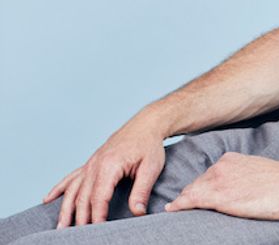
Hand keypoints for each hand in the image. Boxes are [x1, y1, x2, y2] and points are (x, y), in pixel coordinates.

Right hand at [42, 116, 165, 228]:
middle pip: (83, 197)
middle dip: (80, 218)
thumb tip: (137, 212)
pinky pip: (71, 177)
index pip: (99, 197)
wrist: (146, 124)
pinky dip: (59, 189)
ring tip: (60, 227)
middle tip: (78, 236)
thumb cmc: (149, 145)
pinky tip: (47, 199)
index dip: (97, 216)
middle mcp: (95, 165)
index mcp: (109, 166)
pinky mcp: (91, 162)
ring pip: (73, 190)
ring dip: (65, 209)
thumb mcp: (151, 168)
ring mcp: (91, 163)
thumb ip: (141, 191)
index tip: (98, 230)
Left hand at [164, 152, 278, 219]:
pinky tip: (171, 210)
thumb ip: (244, 175)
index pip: (208, 174)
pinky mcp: (218, 198)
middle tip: (179, 205)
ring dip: (183, 201)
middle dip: (189, 194)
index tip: (194, 194)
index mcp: (231, 160)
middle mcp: (220, 167)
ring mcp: (218, 181)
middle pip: (196, 183)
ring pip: (191, 192)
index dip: (199, 186)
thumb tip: (243, 187)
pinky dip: (178, 205)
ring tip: (174, 209)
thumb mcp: (259, 171)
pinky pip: (190, 201)